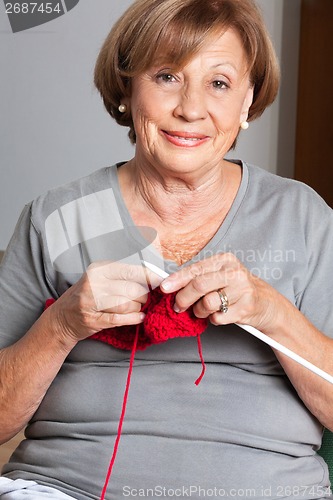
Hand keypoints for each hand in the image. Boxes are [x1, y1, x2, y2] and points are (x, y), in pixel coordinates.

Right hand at [46, 261, 160, 342]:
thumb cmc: (87, 297)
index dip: (150, 277)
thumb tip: (152, 277)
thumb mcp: (100, 279)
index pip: (132, 270)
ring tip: (136, 309)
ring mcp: (91, 302)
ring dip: (137, 309)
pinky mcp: (93, 319)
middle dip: (144, 297)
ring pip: (127, 304)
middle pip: (132, 289)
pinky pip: (120, 319)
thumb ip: (123, 277)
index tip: (162, 281)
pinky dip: (134, 319)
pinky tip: (139, 318)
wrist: (62, 318)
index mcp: (99, 269)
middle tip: (145, 300)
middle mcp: (94, 283)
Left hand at [160, 253, 280, 330]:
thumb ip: (198, 277)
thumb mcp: (219, 275)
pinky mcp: (246, 307)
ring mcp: (242, 289)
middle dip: (183, 298)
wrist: (266, 303)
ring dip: (199, 311)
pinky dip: (213, 319)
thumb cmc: (236, 288)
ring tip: (203, 311)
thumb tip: (170, 285)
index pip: (195, 269)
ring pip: (207, 303)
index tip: (164, 288)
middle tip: (178, 306)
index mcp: (225, 260)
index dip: (177, 279)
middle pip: (199, 285)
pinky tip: (219, 314)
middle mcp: (234, 272)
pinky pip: (218, 317)